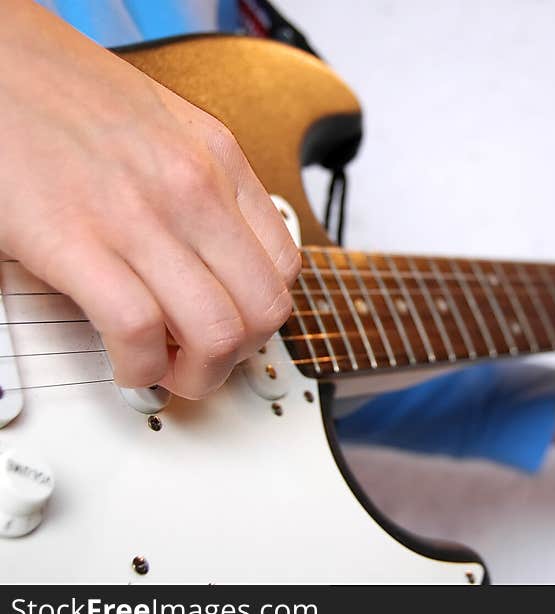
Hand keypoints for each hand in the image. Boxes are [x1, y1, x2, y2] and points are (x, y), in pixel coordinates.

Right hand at [0, 2, 299, 397]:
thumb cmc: (66, 93)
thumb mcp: (168, 128)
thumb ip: (204, 190)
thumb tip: (220, 260)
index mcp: (219, 161)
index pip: (284, 267)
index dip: (262, 315)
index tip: (236, 328)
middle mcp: (192, 188)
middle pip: (263, 310)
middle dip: (239, 357)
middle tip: (204, 363)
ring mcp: (139, 215)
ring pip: (216, 332)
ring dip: (197, 375)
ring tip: (168, 370)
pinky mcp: (75, 240)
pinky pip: (139, 333)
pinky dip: (141, 367)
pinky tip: (127, 361)